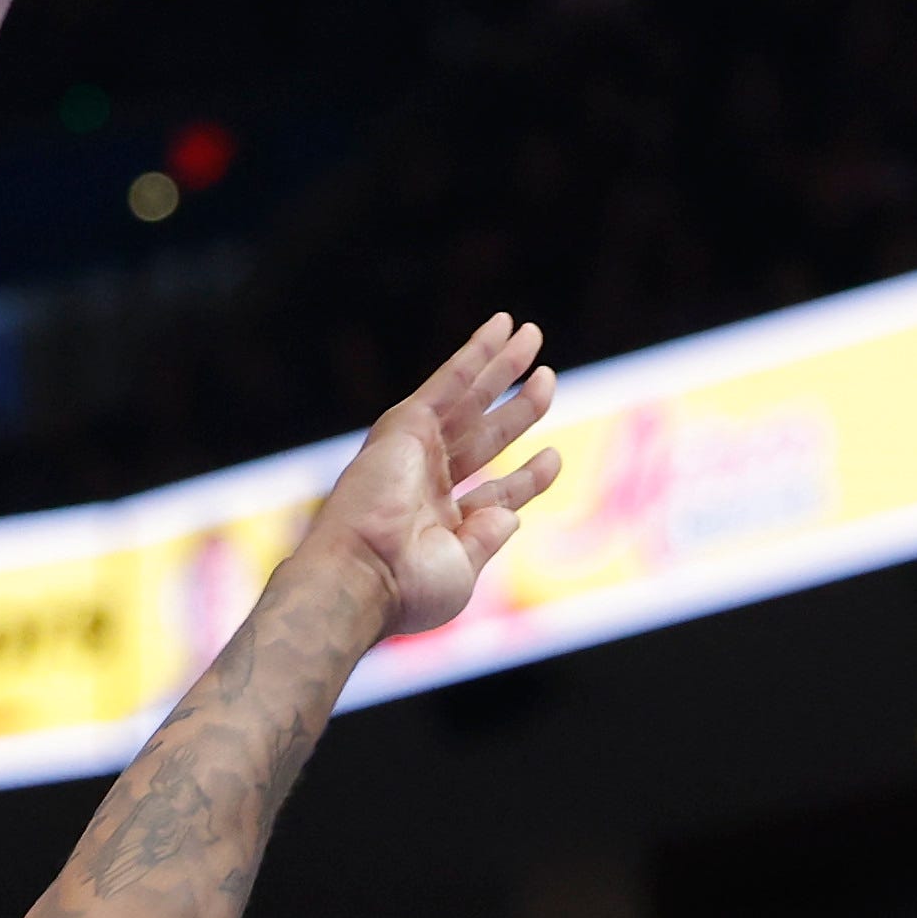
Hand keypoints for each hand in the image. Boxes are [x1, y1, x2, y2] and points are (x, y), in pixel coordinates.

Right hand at [300, 315, 562, 636]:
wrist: (363, 575)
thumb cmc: (408, 589)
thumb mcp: (462, 570)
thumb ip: (488, 538)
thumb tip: (513, 515)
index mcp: (443, 525)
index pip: (496, 492)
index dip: (529, 476)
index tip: (553, 457)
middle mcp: (428, 484)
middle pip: (487, 436)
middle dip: (520, 408)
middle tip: (549, 380)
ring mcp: (416, 452)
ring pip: (470, 399)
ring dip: (502, 366)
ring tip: (531, 334)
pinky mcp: (405, 426)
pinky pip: (449, 381)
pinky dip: (475, 354)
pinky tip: (501, 328)